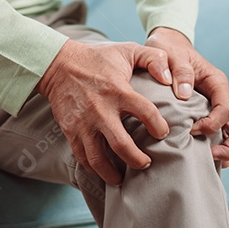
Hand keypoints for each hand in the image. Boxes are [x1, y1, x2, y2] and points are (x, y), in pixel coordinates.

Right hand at [35, 38, 173, 185]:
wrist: (59, 64)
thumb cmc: (97, 58)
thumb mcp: (127, 50)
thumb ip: (153, 58)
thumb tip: (170, 79)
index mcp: (118, 90)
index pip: (146, 113)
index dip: (159, 127)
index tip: (163, 133)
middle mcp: (100, 109)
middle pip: (122, 145)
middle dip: (138, 160)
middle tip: (146, 163)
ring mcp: (84, 122)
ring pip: (99, 158)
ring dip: (113, 173)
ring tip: (122, 178)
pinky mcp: (70, 130)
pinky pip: (82, 157)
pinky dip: (93, 169)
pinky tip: (103, 171)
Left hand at [145, 27, 228, 167]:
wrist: (166, 45)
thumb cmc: (168, 49)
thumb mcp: (170, 54)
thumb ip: (179, 71)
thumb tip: (184, 94)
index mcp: (216, 82)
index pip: (226, 110)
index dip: (212, 124)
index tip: (192, 129)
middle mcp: (220, 96)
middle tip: (209, 157)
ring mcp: (215, 106)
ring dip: (224, 150)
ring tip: (207, 161)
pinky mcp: (206, 112)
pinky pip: (218, 133)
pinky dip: (213, 146)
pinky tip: (198, 155)